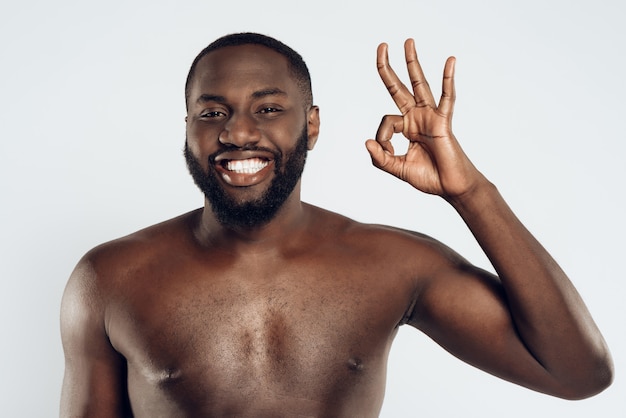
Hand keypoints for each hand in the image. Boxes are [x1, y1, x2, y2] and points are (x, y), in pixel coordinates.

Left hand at [365, 39, 482, 198]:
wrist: (451, 187)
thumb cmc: (429, 177)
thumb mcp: (398, 169)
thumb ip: (380, 159)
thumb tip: (367, 141)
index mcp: (405, 127)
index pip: (385, 122)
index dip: (382, 139)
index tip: (389, 153)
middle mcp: (416, 117)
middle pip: (398, 87)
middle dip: (388, 68)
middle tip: (382, 46)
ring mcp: (430, 117)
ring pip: (419, 84)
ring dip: (412, 63)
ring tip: (408, 42)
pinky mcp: (443, 121)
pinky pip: (447, 97)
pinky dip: (448, 79)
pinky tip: (450, 61)